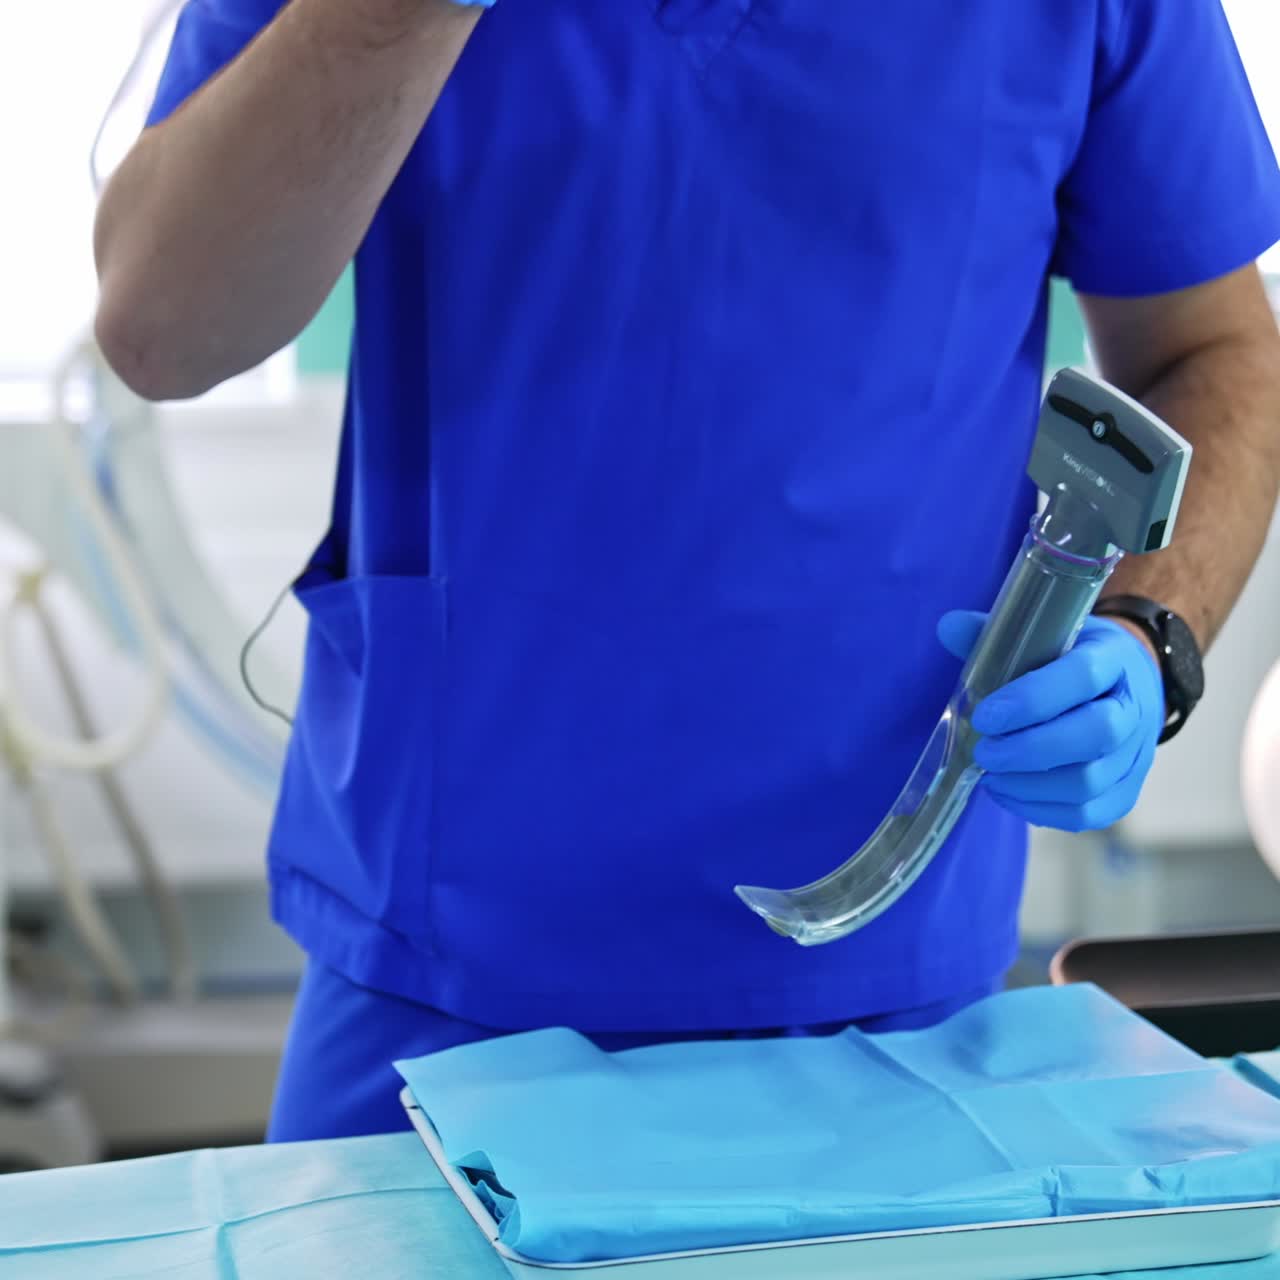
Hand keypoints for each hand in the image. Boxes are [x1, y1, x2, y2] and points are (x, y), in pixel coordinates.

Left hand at [936, 611, 1165, 831]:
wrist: (1127, 686)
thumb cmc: (1072, 660)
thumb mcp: (1043, 635)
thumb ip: (996, 635)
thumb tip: (947, 626)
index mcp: (1114, 660)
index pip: (1082, 677)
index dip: (1032, 699)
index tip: (985, 716)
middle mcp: (1134, 709)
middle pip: (1093, 735)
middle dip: (1029, 750)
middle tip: (984, 753)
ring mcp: (1135, 756)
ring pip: (1090, 781)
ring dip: (1030, 784)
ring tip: (990, 775)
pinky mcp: (1126, 791)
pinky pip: (1088, 813)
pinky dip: (1041, 809)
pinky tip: (1007, 793)